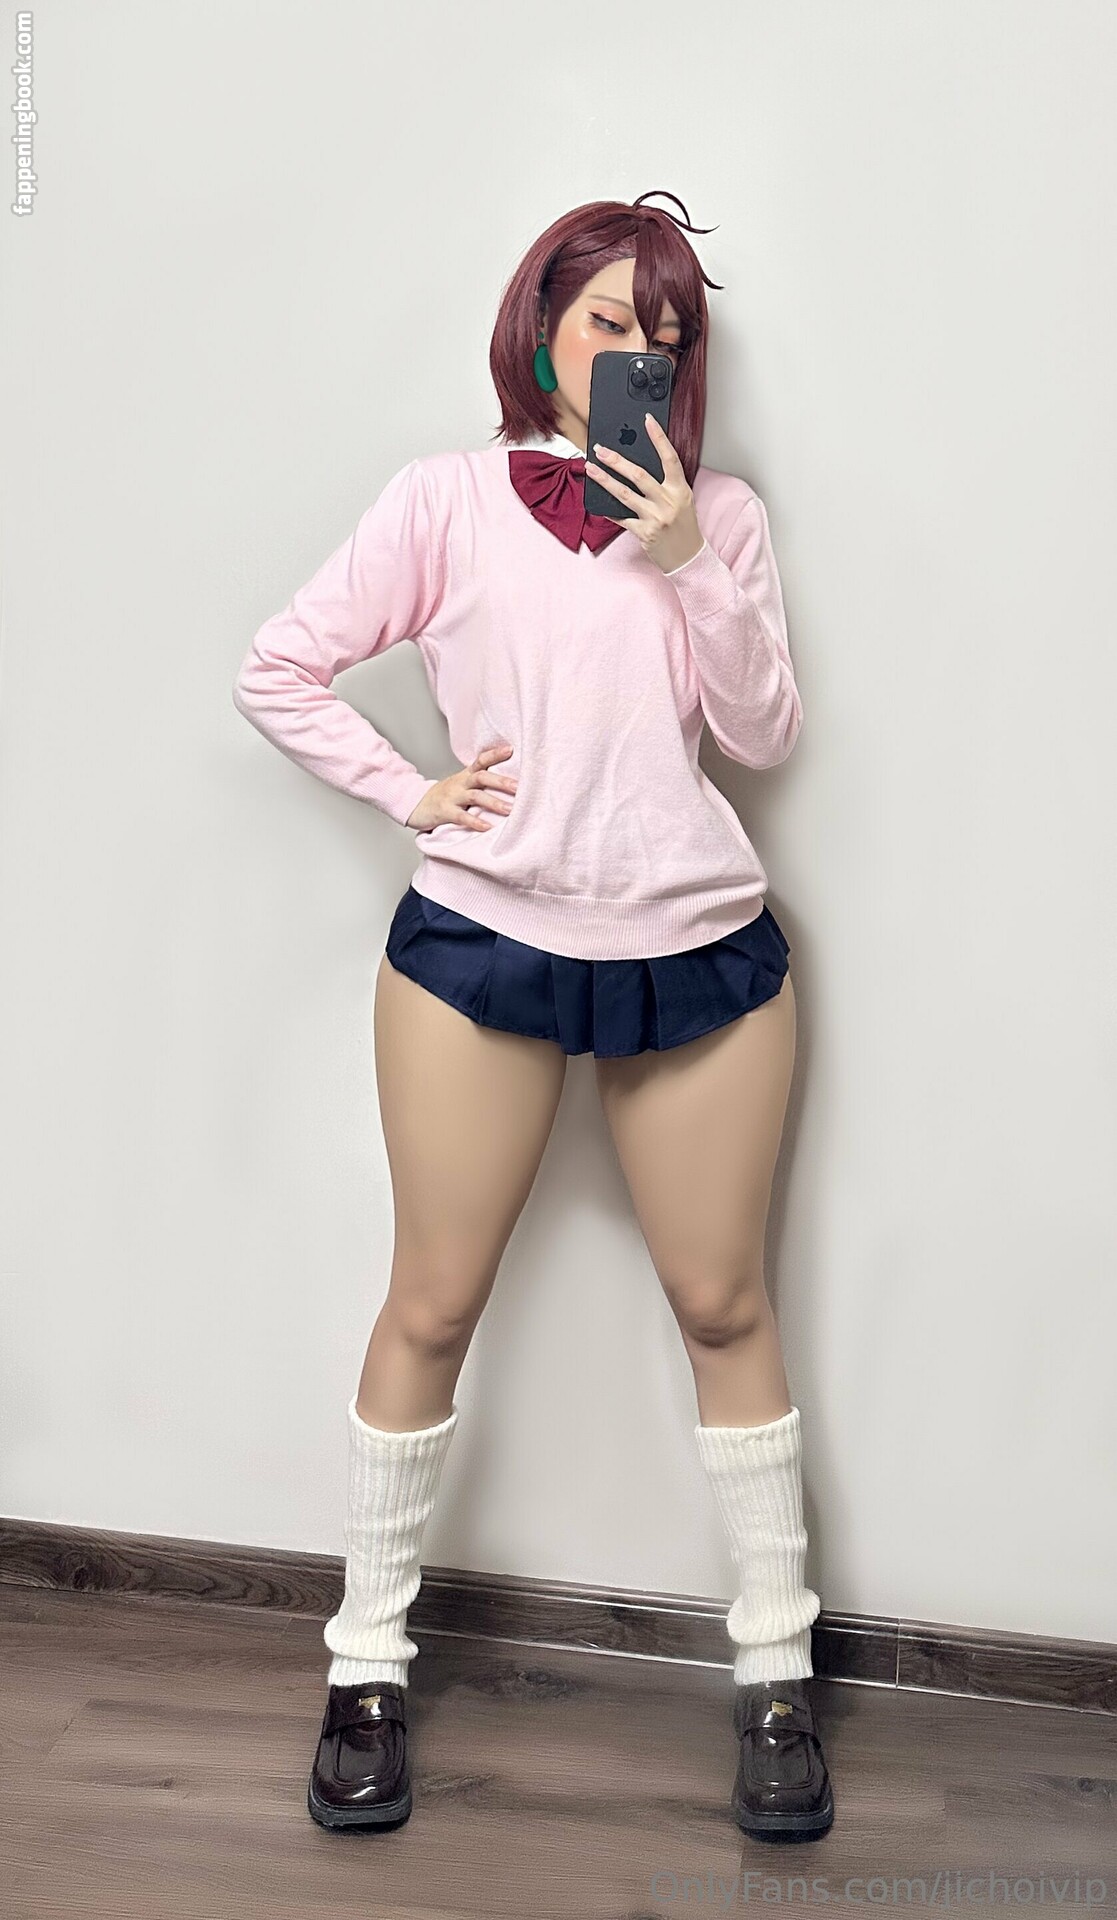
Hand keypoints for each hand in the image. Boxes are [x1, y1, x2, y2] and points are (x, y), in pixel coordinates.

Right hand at [406, 743, 517, 831]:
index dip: (494, 754)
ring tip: (510, 810)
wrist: (416, 805)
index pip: (481, 761)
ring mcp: (452, 797)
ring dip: (494, 803)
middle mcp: (460, 783)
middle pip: (482, 777)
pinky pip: (461, 817)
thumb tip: (509, 783)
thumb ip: (480, 782)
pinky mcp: (445, 812)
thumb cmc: (445, 796)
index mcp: (465, 775)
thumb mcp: (461, 784)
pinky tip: (487, 827)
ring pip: (475, 796)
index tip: (511, 749)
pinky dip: (475, 822)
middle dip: (501, 782)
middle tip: (519, 788)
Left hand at [584, 414, 704, 573]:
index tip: (647, 421)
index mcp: (680, 490)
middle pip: (639, 475)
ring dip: (605, 480)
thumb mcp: (682, 501)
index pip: (669, 458)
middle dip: (616, 460)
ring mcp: (656, 518)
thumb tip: (637, 468)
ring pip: (625, 494)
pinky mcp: (644, 533)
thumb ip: (665, 485)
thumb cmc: (684, 528)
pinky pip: (622, 518)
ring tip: (591, 469)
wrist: (688, 558)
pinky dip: (608, 509)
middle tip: (600, 449)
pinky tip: (597, 501)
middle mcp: (668, 502)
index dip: (659, 438)